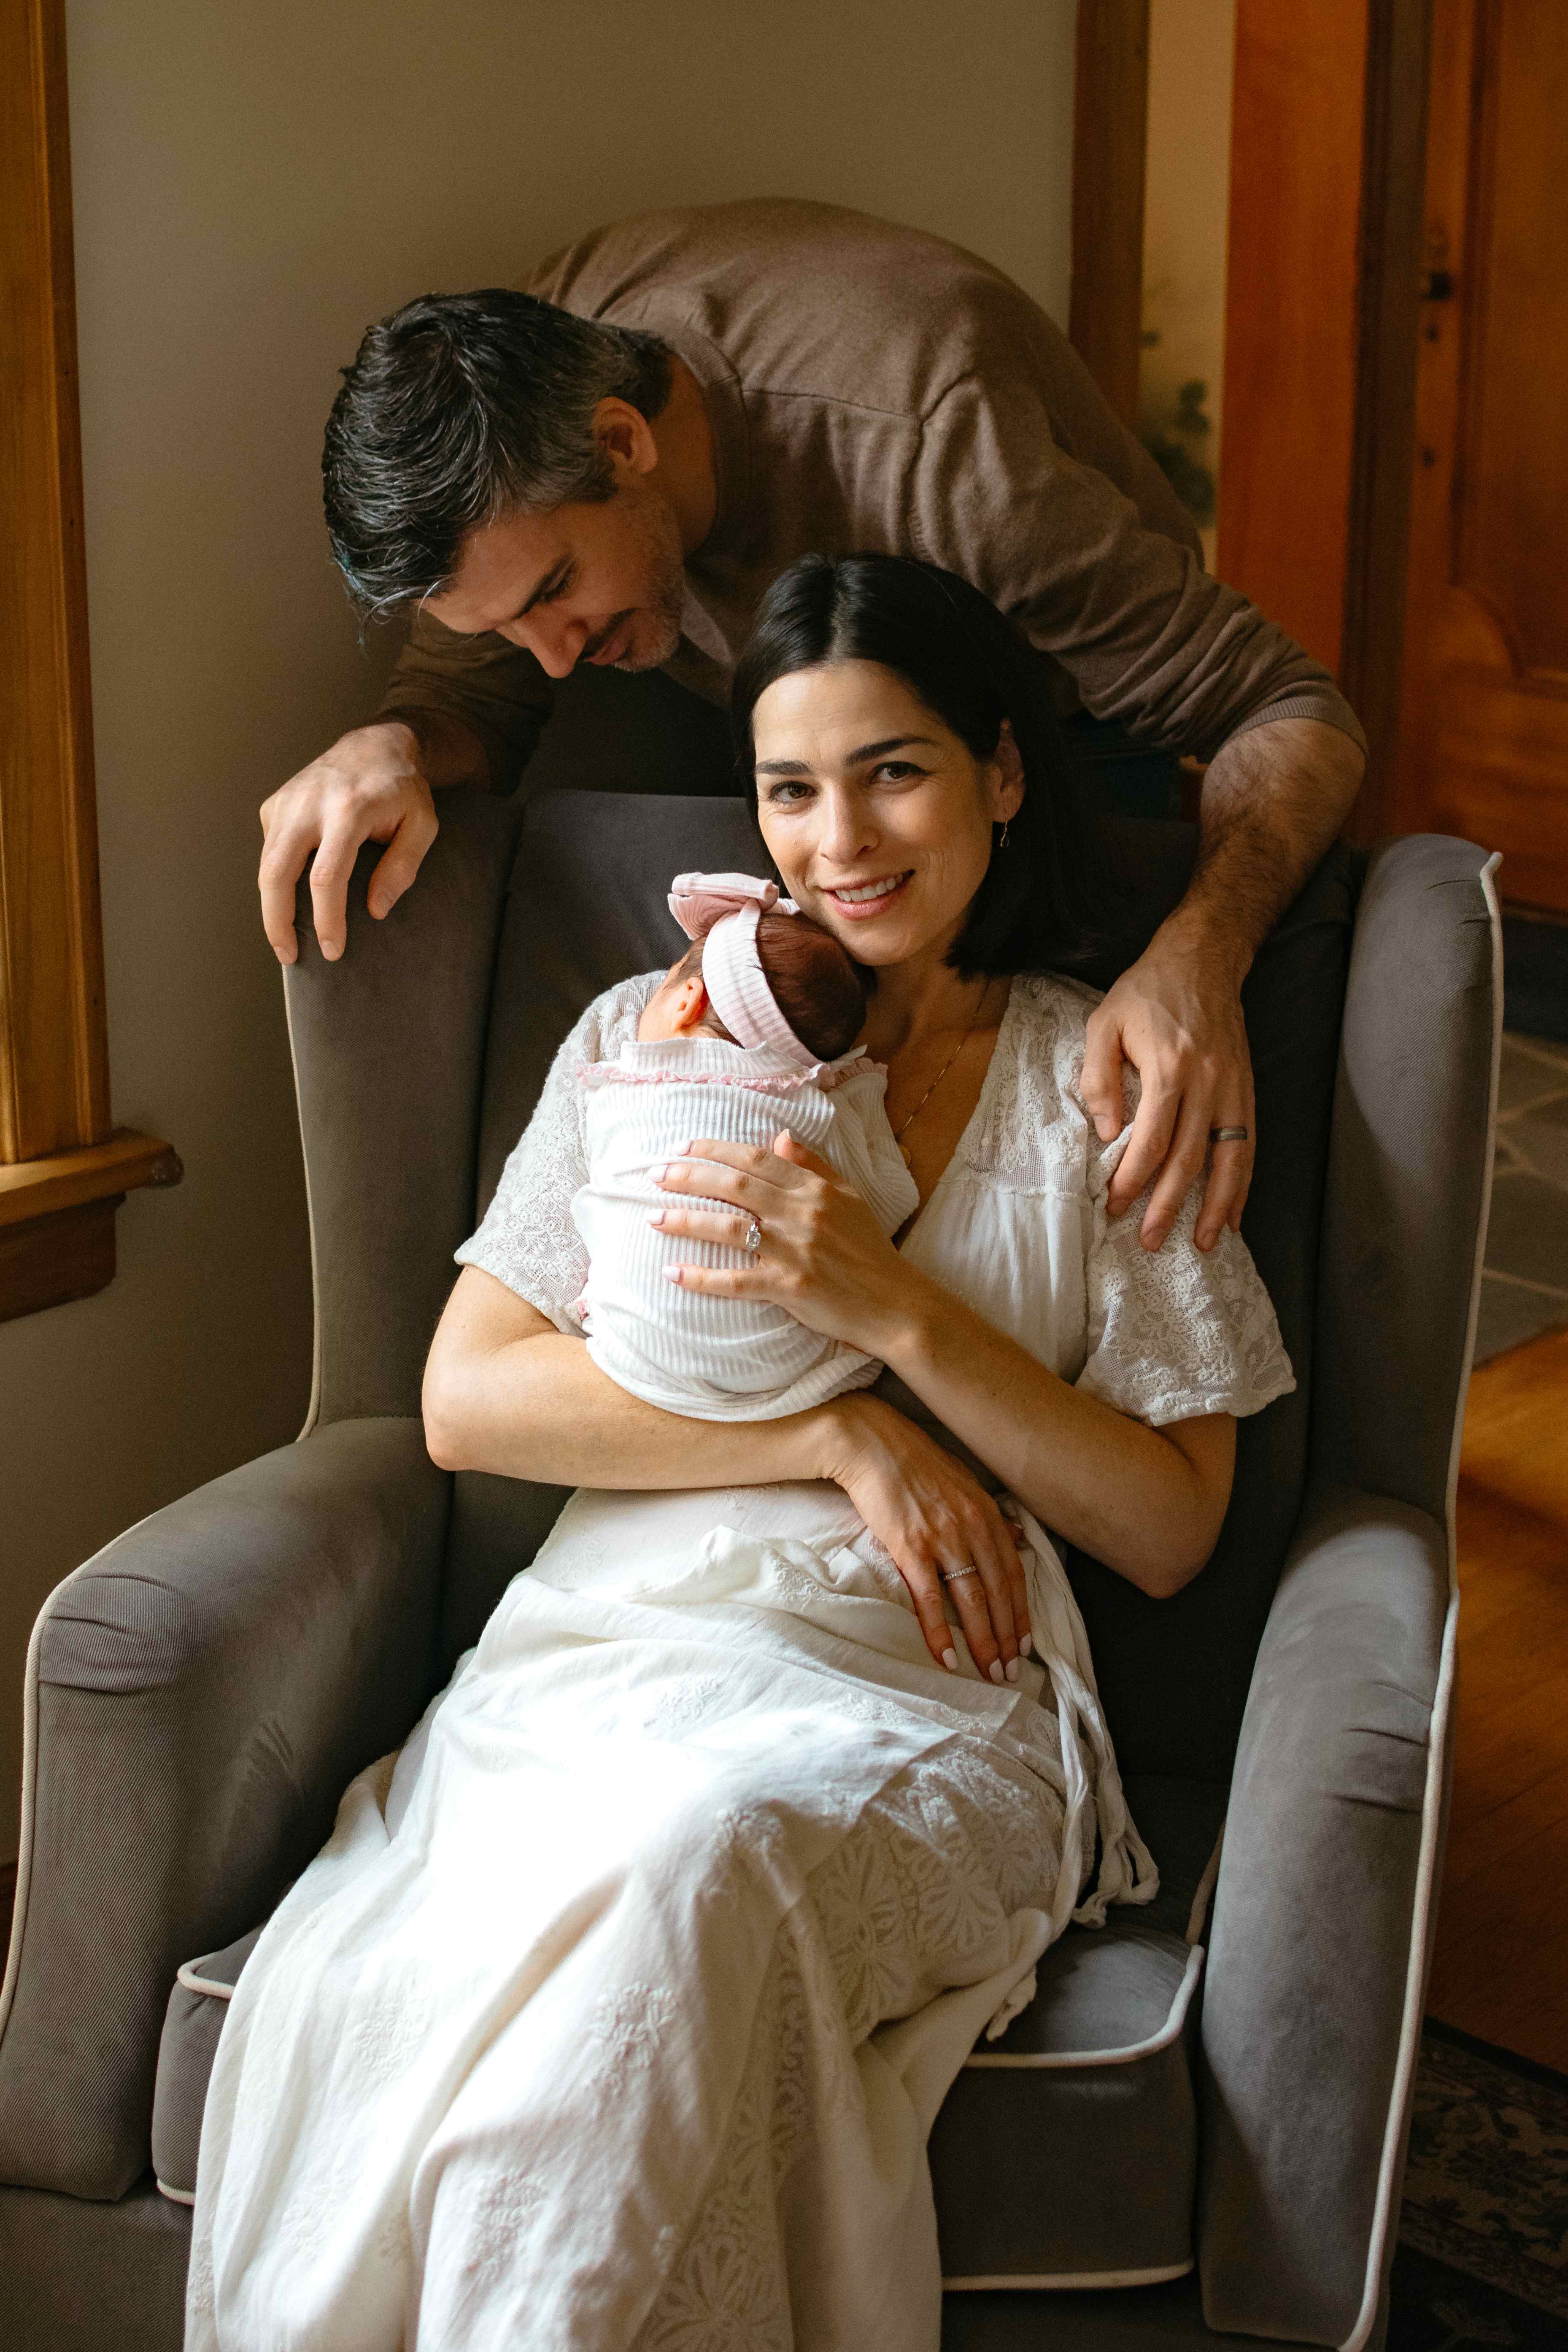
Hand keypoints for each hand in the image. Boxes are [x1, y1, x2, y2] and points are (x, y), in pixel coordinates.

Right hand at [258, 720, 438, 964]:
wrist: (375, 745)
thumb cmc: (403, 791)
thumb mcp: (422, 825)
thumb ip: (403, 867)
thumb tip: (375, 910)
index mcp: (348, 810)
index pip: (325, 876)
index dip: (326, 919)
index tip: (333, 950)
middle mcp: (309, 804)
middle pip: (277, 872)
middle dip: (278, 921)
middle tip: (290, 956)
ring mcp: (287, 802)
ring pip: (265, 865)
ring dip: (270, 908)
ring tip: (284, 941)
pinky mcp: (275, 805)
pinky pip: (270, 851)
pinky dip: (276, 881)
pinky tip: (290, 901)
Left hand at [651, 1131, 912, 1355]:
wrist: (895, 1305)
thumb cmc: (870, 1251)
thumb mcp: (849, 1197)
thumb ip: (814, 1166)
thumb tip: (780, 1137)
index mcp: (816, 1189)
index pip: (756, 1159)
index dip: (714, 1150)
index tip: (681, 1147)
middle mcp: (803, 1214)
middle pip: (735, 1186)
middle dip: (689, 1176)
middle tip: (655, 1174)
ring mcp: (796, 1251)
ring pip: (729, 1229)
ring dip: (686, 1220)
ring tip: (652, 1217)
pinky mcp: (790, 1288)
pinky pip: (736, 1281)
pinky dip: (702, 1278)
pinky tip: (673, 1273)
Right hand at [816, 1394, 1030, 1681]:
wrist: (869, 1442)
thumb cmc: (914, 1461)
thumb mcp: (963, 1481)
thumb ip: (991, 1513)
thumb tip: (1019, 1534)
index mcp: (986, 1513)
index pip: (1013, 1573)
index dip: (1021, 1612)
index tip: (1024, 1644)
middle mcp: (971, 1527)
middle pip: (998, 1592)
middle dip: (1007, 1637)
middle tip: (1010, 1673)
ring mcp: (942, 1538)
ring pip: (971, 1600)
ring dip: (983, 1641)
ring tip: (989, 1673)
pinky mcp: (909, 1547)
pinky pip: (930, 1598)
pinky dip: (940, 1632)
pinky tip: (947, 1658)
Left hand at [1080, 923, 1254, 1252]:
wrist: (1202, 957)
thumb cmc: (1146, 992)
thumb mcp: (1103, 1023)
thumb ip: (1099, 1079)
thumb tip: (1107, 1133)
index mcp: (1169, 1067)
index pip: (1152, 1139)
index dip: (1134, 1178)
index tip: (1116, 1207)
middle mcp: (1208, 1082)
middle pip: (1190, 1158)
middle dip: (1169, 1206)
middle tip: (1150, 1242)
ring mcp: (1234, 1087)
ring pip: (1230, 1160)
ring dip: (1217, 1207)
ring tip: (1205, 1244)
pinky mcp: (1247, 1089)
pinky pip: (1248, 1145)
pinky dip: (1242, 1183)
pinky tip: (1235, 1214)